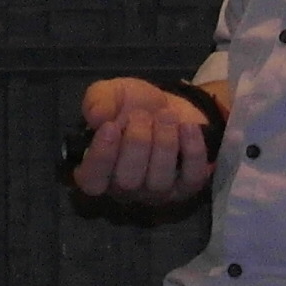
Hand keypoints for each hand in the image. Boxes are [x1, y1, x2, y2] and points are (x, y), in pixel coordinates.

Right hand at [73, 77, 213, 203]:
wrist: (170, 106)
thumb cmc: (131, 105)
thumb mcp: (110, 93)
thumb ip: (97, 101)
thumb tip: (96, 117)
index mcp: (98, 170)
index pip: (92, 181)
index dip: (101, 157)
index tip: (111, 126)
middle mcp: (126, 189)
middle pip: (127, 181)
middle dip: (136, 143)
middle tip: (141, 115)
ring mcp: (158, 192)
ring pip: (159, 181)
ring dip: (164, 143)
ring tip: (166, 115)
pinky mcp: (188, 186)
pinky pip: (192, 177)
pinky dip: (192, 150)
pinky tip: (188, 127)